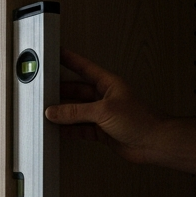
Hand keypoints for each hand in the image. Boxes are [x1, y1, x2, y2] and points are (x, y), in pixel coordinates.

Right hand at [45, 50, 165, 164]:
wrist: (152, 142)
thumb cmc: (139, 119)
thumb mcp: (103, 111)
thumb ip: (76, 112)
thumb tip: (54, 111)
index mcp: (108, 84)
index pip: (85, 68)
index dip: (71, 60)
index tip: (57, 54)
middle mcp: (103, 98)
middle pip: (76, 92)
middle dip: (60, 92)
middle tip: (43, 92)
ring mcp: (101, 115)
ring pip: (76, 112)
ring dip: (63, 114)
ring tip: (46, 114)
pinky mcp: (100, 131)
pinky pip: (79, 128)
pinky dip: (68, 130)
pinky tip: (58, 130)